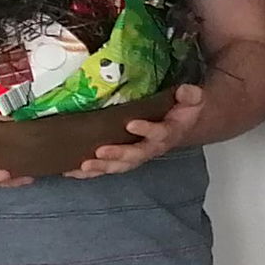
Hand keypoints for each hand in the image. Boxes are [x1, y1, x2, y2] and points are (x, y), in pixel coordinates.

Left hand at [64, 84, 205, 179]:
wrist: (181, 126)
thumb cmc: (181, 111)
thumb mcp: (191, 100)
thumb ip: (190, 95)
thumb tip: (184, 91)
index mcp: (168, 133)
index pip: (159, 133)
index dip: (147, 130)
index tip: (131, 124)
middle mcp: (152, 148)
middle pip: (136, 156)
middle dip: (118, 155)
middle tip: (100, 152)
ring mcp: (137, 155)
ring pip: (121, 166)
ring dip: (102, 167)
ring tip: (84, 166)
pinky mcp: (125, 159)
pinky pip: (108, 168)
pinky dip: (91, 173)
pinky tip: (72, 172)